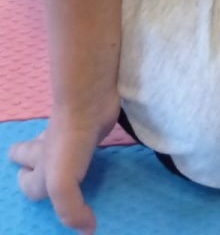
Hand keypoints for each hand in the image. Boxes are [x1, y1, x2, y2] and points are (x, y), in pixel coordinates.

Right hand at [10, 101, 118, 233]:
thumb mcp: (61, 184)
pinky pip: (84, 134)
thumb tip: (88, 230)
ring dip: (53, 148)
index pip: (29, 184)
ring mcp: (69, 134)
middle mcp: (50, 150)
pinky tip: (92, 139)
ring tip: (59, 154)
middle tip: (24, 163)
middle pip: (30, 154)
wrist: (87, 101)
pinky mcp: (89, 123)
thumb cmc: (68, 143)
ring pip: (54, 141)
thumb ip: (70, 212)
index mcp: (40, 167)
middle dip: (25, 159)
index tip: (25, 183)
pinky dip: (85, 139)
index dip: (27, 186)